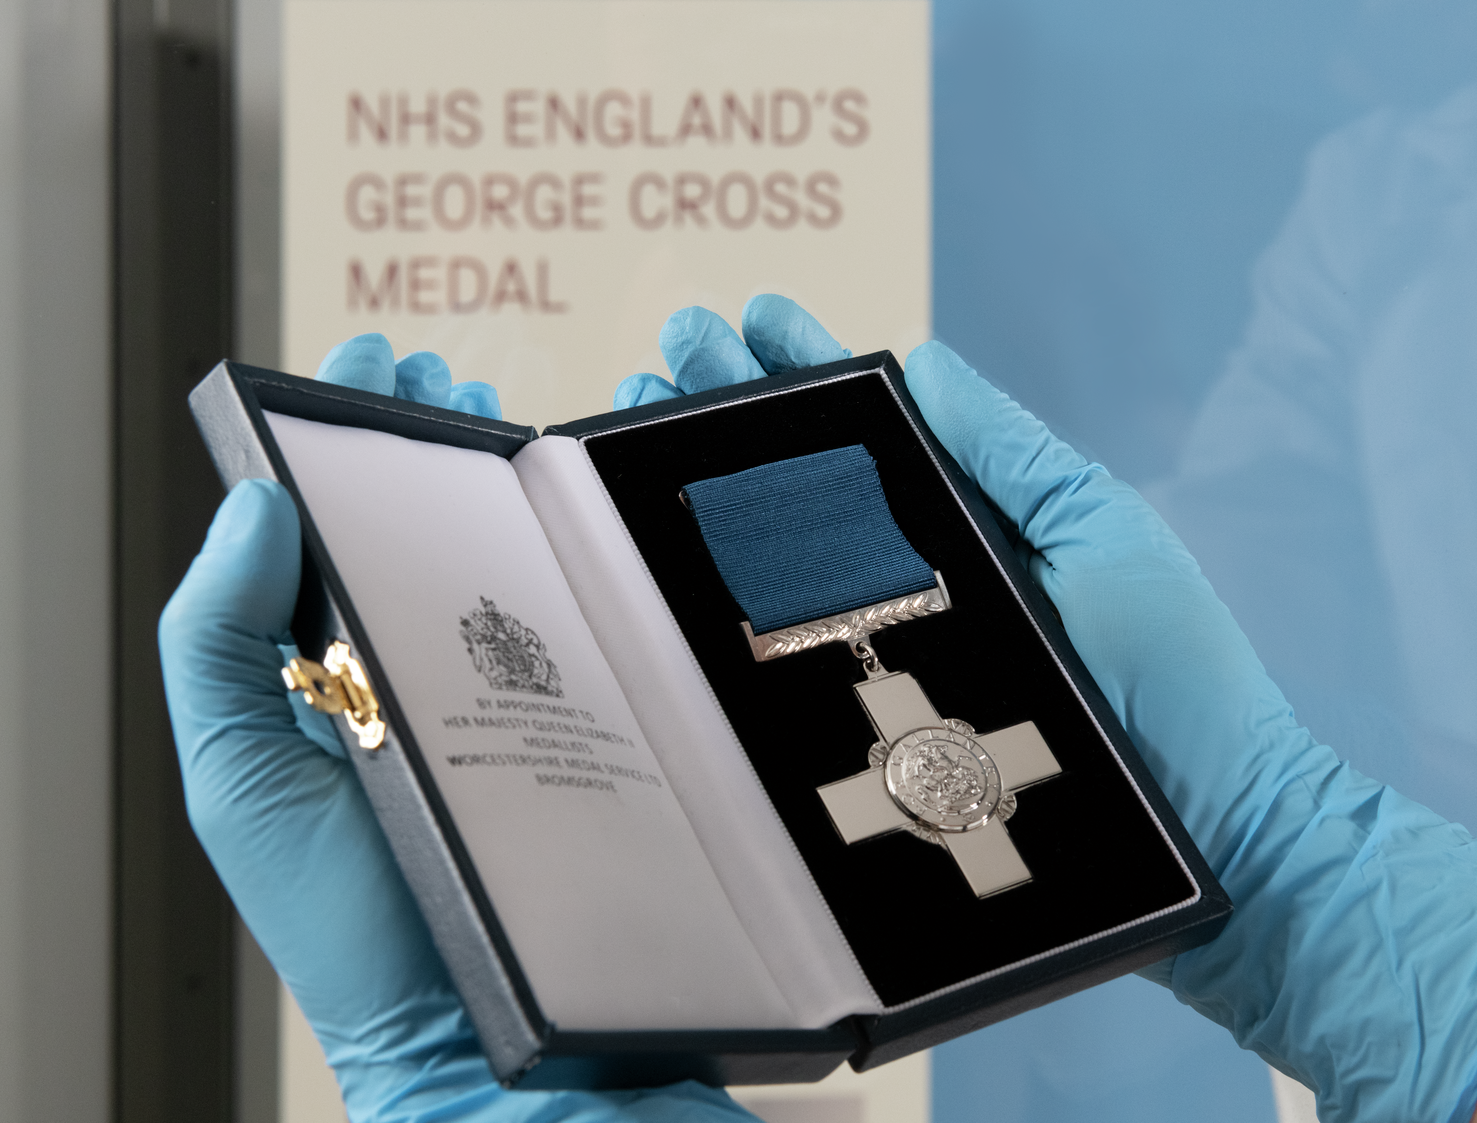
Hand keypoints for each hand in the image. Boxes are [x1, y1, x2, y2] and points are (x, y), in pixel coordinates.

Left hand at [160, 335, 754, 1122]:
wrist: (480, 1037)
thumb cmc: (353, 928)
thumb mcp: (243, 782)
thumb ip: (217, 639)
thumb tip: (251, 503)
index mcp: (324, 677)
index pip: (325, 527)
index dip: (340, 433)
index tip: (373, 354)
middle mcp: (417, 679)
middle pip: (422, 530)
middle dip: (432, 438)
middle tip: (447, 375)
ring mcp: (510, 702)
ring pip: (515, 570)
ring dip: (522, 487)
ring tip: (527, 426)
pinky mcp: (590, 733)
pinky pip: (597, 629)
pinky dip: (604, 564)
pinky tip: (610, 525)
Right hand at [623, 297, 1476, 1122]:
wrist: (1206, 826)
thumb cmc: (1172, 675)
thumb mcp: (1099, 534)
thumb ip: (1008, 452)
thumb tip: (925, 359)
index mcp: (967, 521)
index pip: (869, 431)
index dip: (805, 372)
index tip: (743, 319)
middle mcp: (911, 582)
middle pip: (803, 486)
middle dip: (732, 414)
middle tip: (665, 356)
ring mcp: (882, 654)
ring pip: (777, 564)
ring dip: (708, 493)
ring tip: (644, 419)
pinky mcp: (863, 730)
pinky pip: (784, 663)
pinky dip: (721, 612)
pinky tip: (664, 566)